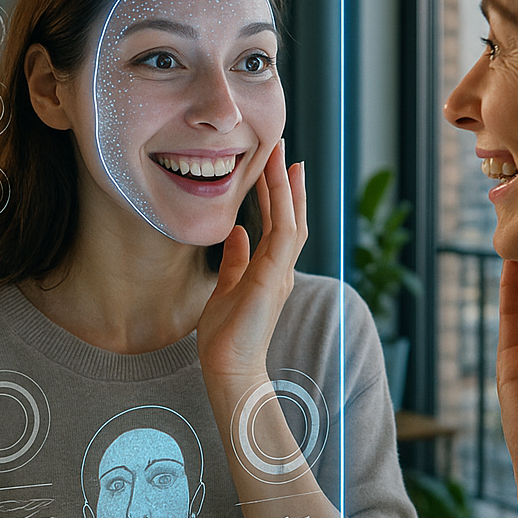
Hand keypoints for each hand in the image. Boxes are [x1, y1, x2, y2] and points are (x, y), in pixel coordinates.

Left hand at [196, 140, 308, 396]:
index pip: (279, 224)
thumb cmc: (226, 336)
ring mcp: (280, 273)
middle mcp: (281, 268)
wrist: (229, 368)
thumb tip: (237, 233)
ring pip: (291, 220)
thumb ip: (235, 260)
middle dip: (287, 182)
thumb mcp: (227, 288)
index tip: (276, 165)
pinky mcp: (273, 278)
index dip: (279, 194)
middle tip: (284, 149)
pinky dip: (284, 209)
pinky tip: (278, 185)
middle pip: (291, 216)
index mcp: (270, 270)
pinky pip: (284, 236)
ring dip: (287, 187)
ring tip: (283, 156)